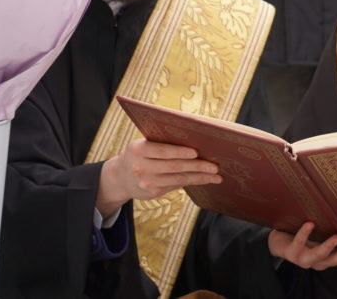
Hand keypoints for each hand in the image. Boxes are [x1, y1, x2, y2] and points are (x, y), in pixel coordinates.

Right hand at [96, 139, 220, 217]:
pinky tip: (205, 179)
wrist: (120, 177)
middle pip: (174, 167)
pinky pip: (176, 185)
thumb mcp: (144, 144)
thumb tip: (196, 145)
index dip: (179, 152)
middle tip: (215, 167)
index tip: (196, 152)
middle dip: (197, 167)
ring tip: (216, 176)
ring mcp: (146, 182)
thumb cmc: (140, 154)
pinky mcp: (152, 193)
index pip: (162, 151)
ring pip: (178, 179)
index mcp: (138, 149)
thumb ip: (163, 143)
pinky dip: (192, 181)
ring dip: (200, 177)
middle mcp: (140, 167)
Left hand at [268, 222, 336, 270]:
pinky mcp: (291, 252)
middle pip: (333, 261)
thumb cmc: (307, 240)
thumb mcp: (324, 240)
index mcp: (329, 259)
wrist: (280, 243)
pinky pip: (298, 243)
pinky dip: (304, 234)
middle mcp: (318, 262)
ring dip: (328, 247)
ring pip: (318, 256)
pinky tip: (310, 224)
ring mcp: (304, 258)